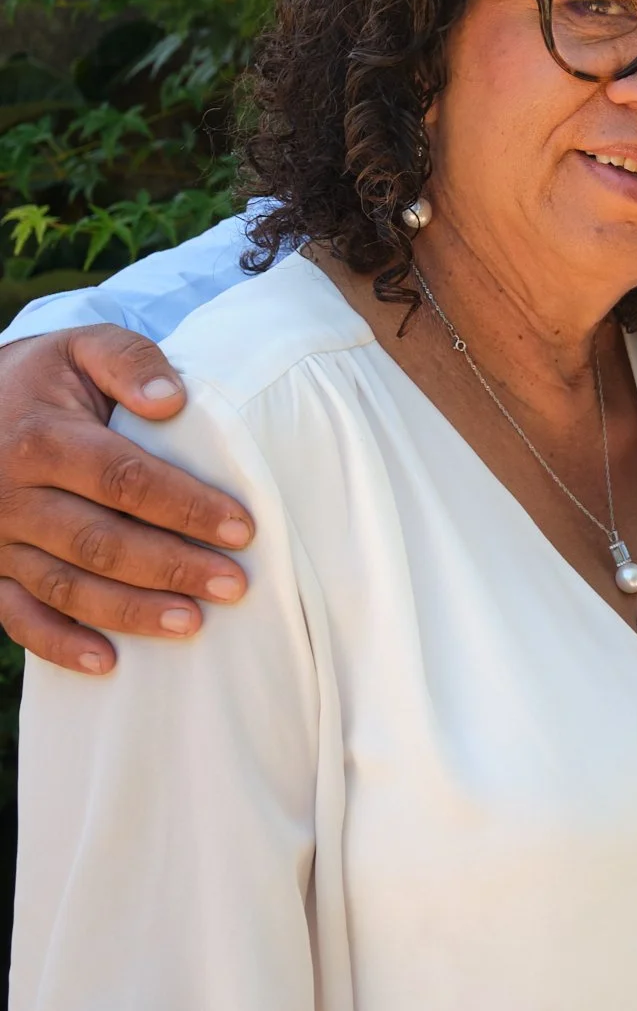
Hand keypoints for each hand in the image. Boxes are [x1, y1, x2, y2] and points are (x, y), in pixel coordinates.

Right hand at [0, 326, 252, 673]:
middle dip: (171, 566)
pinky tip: (108, 663)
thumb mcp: (79, 347)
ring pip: (65, 586)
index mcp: (41, 439)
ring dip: (129, 611)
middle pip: (100, 541)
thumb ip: (128, 360)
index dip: (184, 506)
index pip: (124, 479)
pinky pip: (17, 618)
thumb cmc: (42, 379)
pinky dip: (59, 645)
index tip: (241, 528)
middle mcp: (12, 495)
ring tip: (191, 623)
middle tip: (233, 585)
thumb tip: (171, 399)